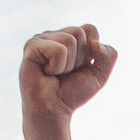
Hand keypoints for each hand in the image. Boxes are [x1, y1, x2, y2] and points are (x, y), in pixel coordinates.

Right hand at [21, 25, 118, 139]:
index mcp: (68, 37)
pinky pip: (58, 50)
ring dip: (67, 64)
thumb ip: (108, 55)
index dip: (90, 52)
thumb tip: (94, 42)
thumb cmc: (73, 92)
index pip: (90, 29)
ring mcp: (41, 38)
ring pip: (69, 40)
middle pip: (79, 32)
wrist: (53, 110)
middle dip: (79, 58)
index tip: (79, 67)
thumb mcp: (100, 74)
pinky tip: (46, 73)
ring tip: (55, 74)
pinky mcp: (31, 46)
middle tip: (65, 72)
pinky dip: (57, 66)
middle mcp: (54, 35)